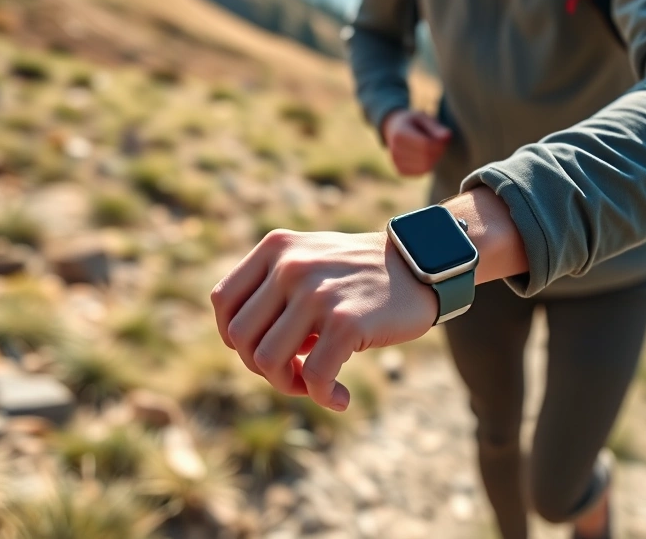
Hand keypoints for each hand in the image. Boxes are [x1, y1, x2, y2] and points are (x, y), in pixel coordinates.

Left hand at [210, 230, 436, 410]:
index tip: (264, 349)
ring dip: (288, 385)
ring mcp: (317, 293)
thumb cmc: (362, 274)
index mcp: (276, 248)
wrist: (422, 265)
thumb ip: (273, 289)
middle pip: (240, 338)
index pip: (223, 302)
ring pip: (267, 361)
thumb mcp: (310, 260)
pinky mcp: (346, 322)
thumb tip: (245, 348)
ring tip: (314, 385)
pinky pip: (315, 377)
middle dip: (261, 368)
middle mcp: (291, 266)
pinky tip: (340, 398)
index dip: (234, 338)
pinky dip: (322, 397)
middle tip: (293, 373)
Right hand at [382, 110, 451, 175]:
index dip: (439, 144)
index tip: (445, 139)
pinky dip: (428, 165)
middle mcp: (395, 149)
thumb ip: (435, 128)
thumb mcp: (423, 119)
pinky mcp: (400, 171)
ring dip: (434, 159)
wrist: (393, 130)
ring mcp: (396, 162)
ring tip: (433, 148)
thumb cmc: (412, 123)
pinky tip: (426, 156)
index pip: (426, 145)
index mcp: (400, 134)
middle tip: (441, 144)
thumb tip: (448, 137)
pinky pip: (421, 172)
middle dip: (438, 152)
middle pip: (426, 157)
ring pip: (424, 167)